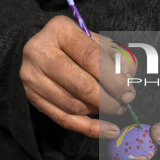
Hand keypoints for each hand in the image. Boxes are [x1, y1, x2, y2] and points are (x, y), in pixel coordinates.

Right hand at [20, 16, 136, 138]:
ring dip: (98, 111)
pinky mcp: (32, 97)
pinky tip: (108, 130)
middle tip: (123, 105)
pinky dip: (89, 128)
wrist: (50, 51)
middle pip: (79, 84)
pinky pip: (63, 119)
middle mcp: (39, 51)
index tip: (128, 92)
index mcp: (59, 30)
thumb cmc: (82, 47)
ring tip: (115, 110)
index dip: (112, 79)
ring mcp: (32, 76)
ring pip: (72, 104)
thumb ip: (119, 62)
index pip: (90, 58)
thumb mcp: (103, 45)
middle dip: (106, 99)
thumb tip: (126, 89)